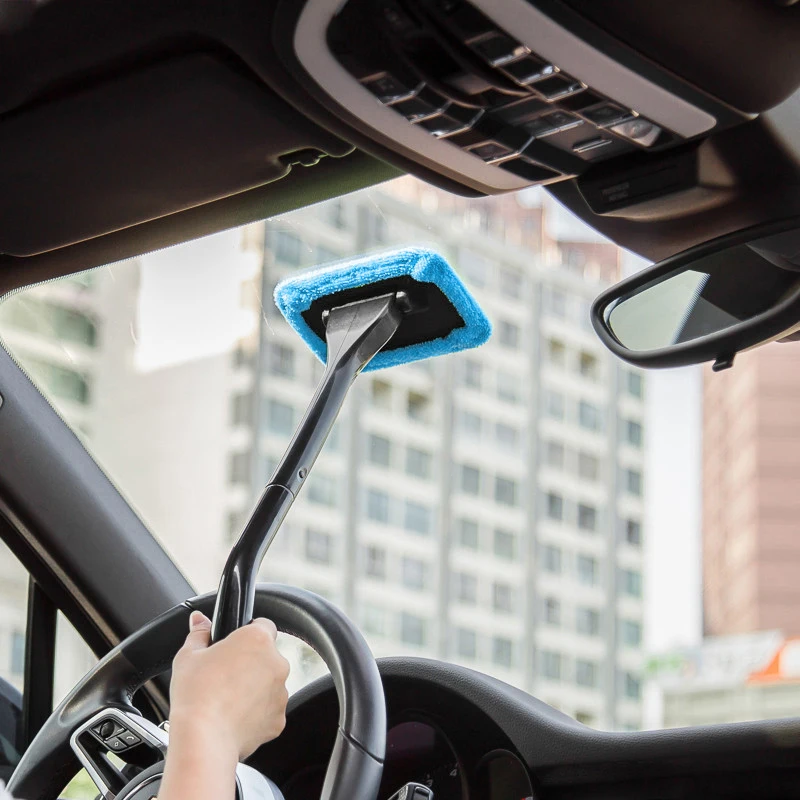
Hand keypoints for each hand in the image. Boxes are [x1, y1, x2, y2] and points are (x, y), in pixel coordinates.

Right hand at [168, 610, 290, 759]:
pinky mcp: (279, 719)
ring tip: (227, 700)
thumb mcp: (189, 656)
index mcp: (257, 640)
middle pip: (267, 656)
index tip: (236, 644)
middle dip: (251, 663)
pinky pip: (269, 711)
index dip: (249, 632)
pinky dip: (256, 714)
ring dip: (255, 688)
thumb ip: (199, 633)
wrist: (203, 740)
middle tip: (225, 675)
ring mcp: (281, 692)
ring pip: (270, 684)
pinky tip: (234, 718)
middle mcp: (276, 663)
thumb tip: (199, 619)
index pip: (264, 625)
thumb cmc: (195, 695)